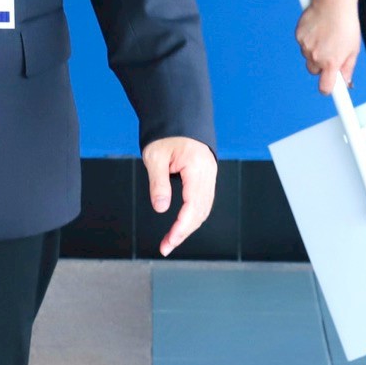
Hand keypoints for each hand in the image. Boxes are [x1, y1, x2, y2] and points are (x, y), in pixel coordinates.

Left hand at [143, 137, 217, 255]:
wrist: (179, 118)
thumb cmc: (166, 134)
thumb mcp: (155, 157)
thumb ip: (158, 183)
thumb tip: (161, 208)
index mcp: (197, 167)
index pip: (192, 205)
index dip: (181, 227)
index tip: (169, 241)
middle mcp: (208, 173)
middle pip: (200, 211)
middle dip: (184, 232)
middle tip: (166, 246)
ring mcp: (209, 176)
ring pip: (203, 209)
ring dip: (188, 226)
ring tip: (171, 240)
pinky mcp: (206, 178)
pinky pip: (203, 202)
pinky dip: (193, 216)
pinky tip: (181, 225)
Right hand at [296, 0, 361, 95]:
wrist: (333, 2)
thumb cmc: (346, 23)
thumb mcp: (353, 48)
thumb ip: (348, 66)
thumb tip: (345, 79)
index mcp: (331, 63)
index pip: (325, 87)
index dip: (328, 89)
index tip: (329, 89)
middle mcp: (316, 57)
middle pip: (314, 71)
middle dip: (320, 65)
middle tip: (330, 52)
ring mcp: (306, 46)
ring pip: (307, 55)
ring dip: (314, 50)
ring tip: (325, 34)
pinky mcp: (299, 35)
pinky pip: (302, 42)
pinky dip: (308, 38)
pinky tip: (317, 28)